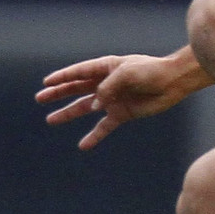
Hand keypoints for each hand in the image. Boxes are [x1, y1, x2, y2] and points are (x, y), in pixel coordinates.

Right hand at [35, 54, 195, 149]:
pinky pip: (105, 126)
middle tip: (40, 98)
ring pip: (86, 107)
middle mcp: (108, 83)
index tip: (46, 82)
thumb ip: (107, 87)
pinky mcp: (123, 113)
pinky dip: (95, 136)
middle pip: (78, 89)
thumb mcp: (126, 73)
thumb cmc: (151, 71)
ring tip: (51, 120)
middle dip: (59, 93)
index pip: (80, 72)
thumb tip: (94, 106)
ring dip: (69, 113)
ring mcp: (114, 98)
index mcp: (108, 67)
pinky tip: (83, 146)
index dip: (63, 76)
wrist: (174, 82)